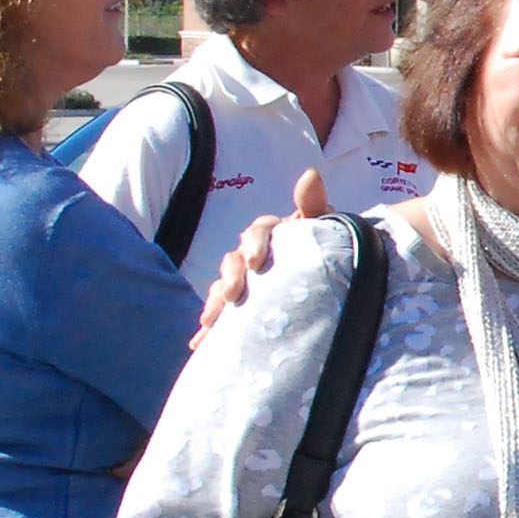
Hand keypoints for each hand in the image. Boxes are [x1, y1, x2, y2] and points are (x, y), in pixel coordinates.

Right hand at [193, 168, 328, 339]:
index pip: (259, 232)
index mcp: (271, 233)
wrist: (318, 270)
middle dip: (231, 276)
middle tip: (234, 294)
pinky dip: (209, 328)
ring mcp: (242, 279)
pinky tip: (198, 343)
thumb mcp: (320, 224)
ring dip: (216, 301)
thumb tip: (310, 174)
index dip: (254, 244)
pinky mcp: (239, 303)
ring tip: (211, 319)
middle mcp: (251, 253)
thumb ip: (313, 203)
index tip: (255, 262)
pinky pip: (221, 313)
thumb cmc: (320, 242)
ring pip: (224, 286)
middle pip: (234, 260)